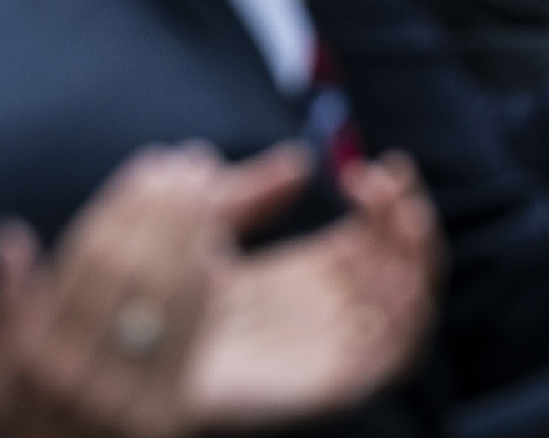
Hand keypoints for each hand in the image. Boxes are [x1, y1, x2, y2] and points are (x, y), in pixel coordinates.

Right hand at [0, 144, 308, 437]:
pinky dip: (204, 290)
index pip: (86, 259)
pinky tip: (218, 250)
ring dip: (193, 234)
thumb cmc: (22, 426)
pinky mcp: (169, 421)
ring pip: (166, 298)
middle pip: (132, 269)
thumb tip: (9, 238)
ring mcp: (125, 403)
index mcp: (31, 357)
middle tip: (194, 162)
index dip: (124, 204)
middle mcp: (76, 379)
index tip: (152, 163)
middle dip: (167, 208)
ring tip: (213, 188)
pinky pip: (191, 341)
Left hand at [183, 153, 441, 425]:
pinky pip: (392, 360)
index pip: (377, 242)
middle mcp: (328, 314)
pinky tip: (400, 279)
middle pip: (403, 271)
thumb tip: (300, 163)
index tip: (385, 165)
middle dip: (410, 222)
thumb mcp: (206, 228)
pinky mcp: (328, 384)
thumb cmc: (158, 297)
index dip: (392, 204)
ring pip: (409, 311)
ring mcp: (330, 350)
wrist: (128, 351)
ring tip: (404, 219)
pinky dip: (412, 319)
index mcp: (308, 278)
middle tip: (386, 183)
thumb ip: (253, 195)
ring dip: (420, 260)